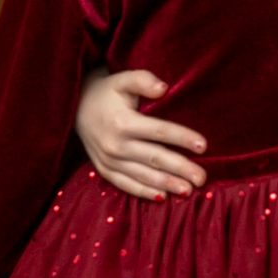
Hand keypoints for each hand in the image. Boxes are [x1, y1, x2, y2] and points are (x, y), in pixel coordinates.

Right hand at [75, 67, 207, 199]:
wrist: (74, 107)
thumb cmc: (106, 92)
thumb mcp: (122, 79)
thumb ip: (143, 80)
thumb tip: (164, 88)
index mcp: (123, 122)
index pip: (159, 132)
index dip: (182, 138)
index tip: (203, 145)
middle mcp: (115, 144)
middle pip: (155, 158)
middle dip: (180, 169)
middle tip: (202, 178)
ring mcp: (109, 160)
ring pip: (143, 175)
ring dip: (167, 184)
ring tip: (189, 191)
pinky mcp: (104, 170)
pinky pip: (126, 184)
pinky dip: (144, 193)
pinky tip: (163, 198)